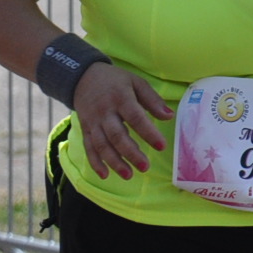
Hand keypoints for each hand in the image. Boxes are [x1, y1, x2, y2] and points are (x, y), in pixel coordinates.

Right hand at [71, 63, 172, 179]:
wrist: (82, 77)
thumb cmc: (115, 81)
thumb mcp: (136, 82)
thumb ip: (152, 100)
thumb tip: (169, 116)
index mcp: (121, 98)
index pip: (135, 117)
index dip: (148, 132)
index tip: (162, 146)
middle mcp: (105, 112)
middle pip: (117, 135)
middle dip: (131, 153)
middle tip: (146, 167)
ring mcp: (93, 122)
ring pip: (102, 144)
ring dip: (114, 162)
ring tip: (129, 175)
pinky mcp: (85, 129)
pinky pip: (88, 147)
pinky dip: (95, 162)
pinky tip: (105, 175)